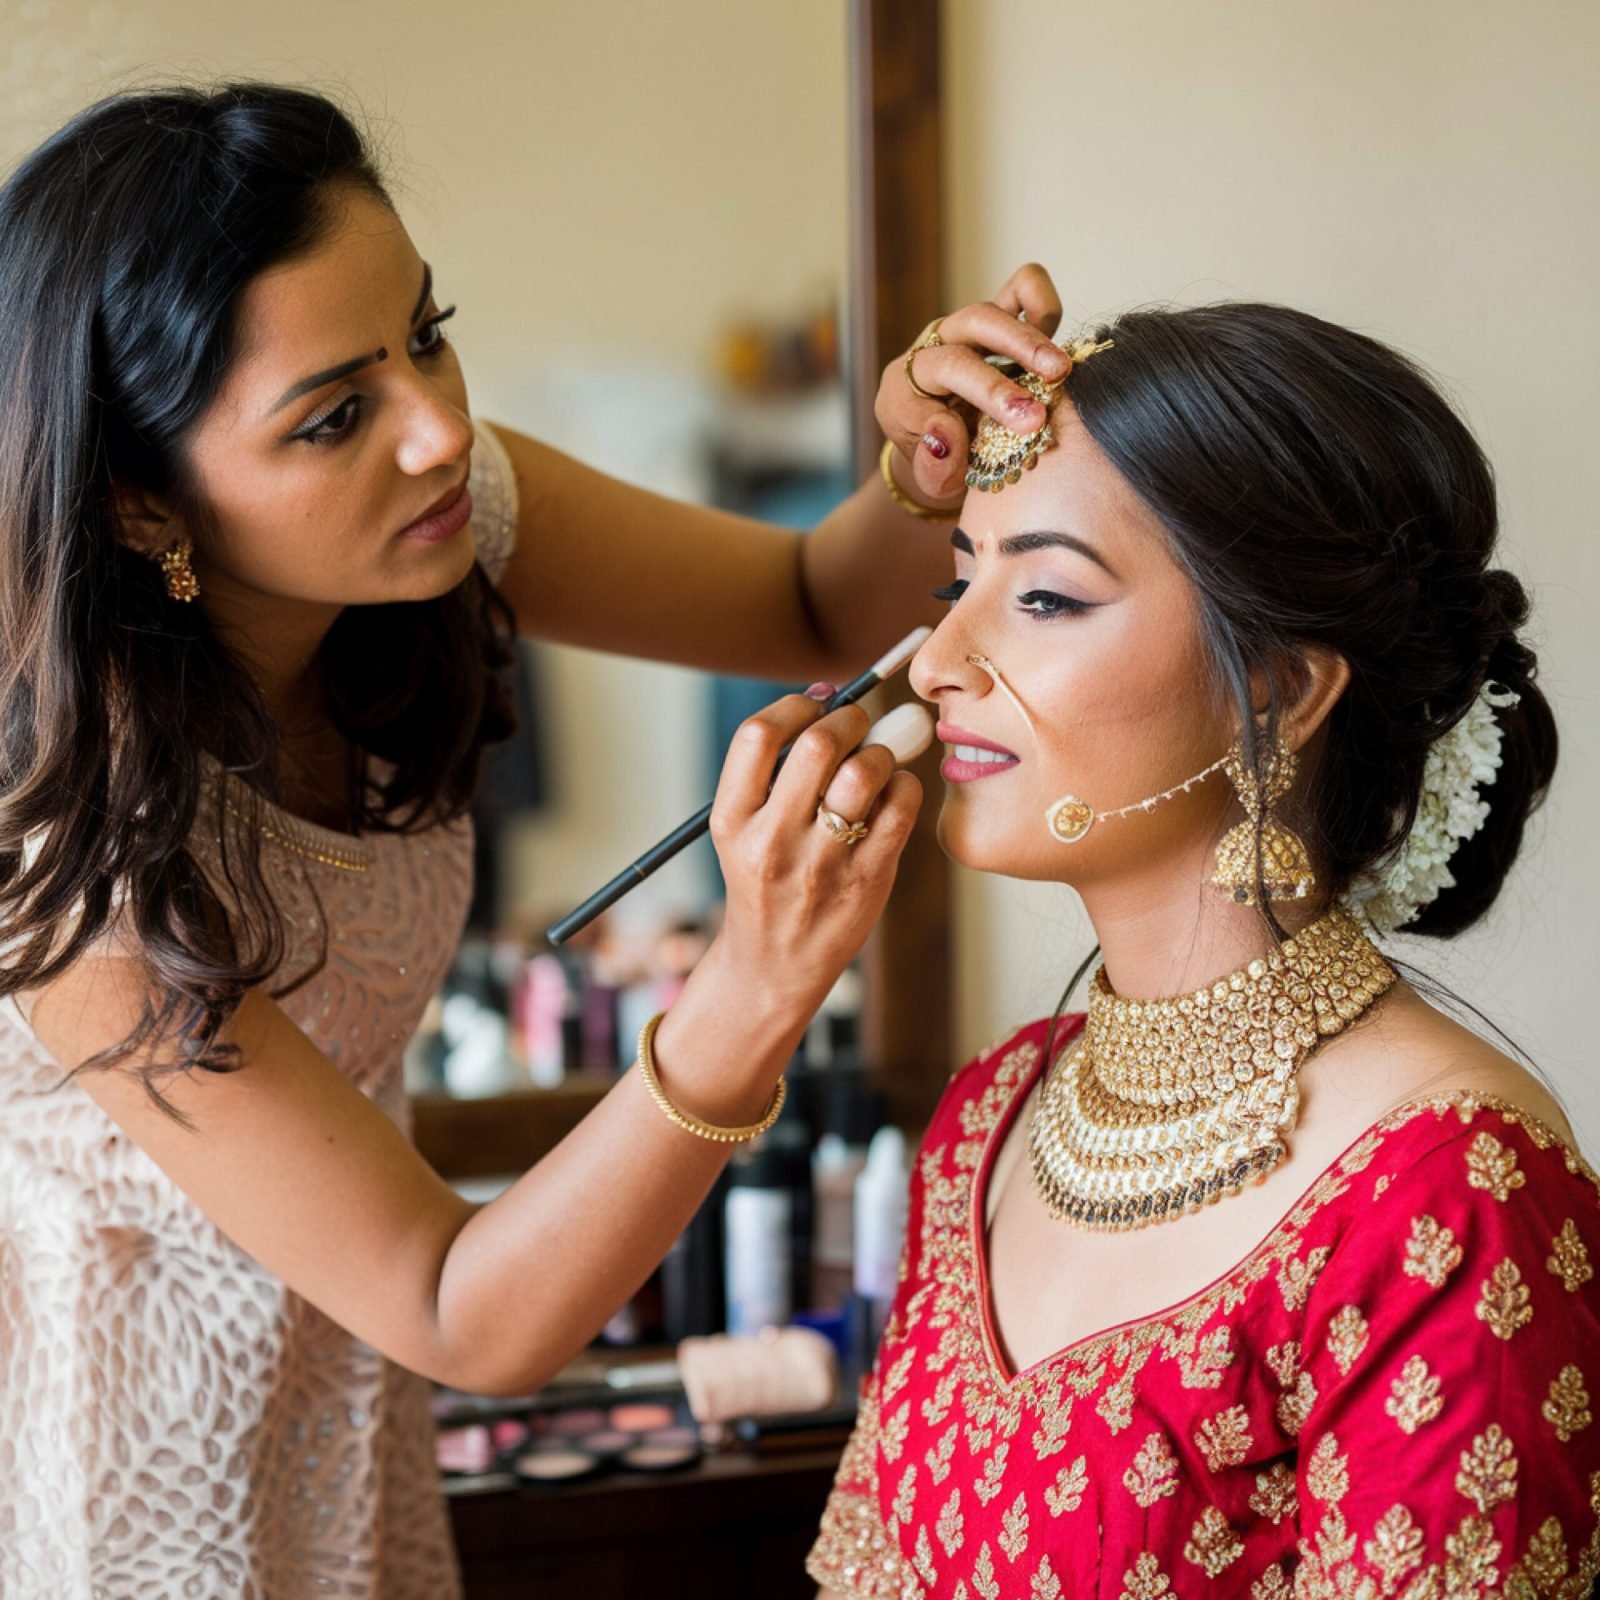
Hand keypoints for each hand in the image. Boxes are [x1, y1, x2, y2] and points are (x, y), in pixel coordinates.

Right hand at [702, 690, 921, 1013]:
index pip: (758, 735)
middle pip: (818, 744)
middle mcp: (772, 841)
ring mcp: (821, 864)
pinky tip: (894, 791)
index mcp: (732, 820)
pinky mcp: (868, 880)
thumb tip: (830, 697)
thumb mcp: (745, 830)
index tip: (816, 704)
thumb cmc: (765, 881)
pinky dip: (905, 783)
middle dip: (849, 717)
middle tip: (858, 720)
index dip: (795, 706)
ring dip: (880, 750)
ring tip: (876, 759)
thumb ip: (777, 771)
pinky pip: (901, 805)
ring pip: (865, 772)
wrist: (774, 965)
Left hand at [875, 262, 1065, 507]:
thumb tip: (946, 434)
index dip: (986, 393)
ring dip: (1032, 338)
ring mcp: (964, 333)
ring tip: (1062, 371)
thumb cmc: (939, 466)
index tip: (1022, 422)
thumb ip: (934, 468)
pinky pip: (1019, 291)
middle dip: (1014, 355)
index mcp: (904, 386)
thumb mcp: (931, 480)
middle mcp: (931, 349)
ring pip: (992, 311)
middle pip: (971, 328)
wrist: (941, 453)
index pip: (944, 370)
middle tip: (1049, 389)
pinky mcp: (998, 322)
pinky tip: (1056, 338)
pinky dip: (1041, 302)